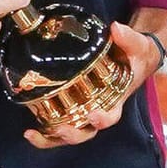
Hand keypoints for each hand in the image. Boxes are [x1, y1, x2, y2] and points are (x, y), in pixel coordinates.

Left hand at [23, 21, 164, 149]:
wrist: (130, 59)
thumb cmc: (134, 56)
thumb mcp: (137, 46)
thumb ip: (128, 39)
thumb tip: (115, 29)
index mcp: (115, 101)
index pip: (111, 116)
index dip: (103, 119)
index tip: (94, 116)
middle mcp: (98, 111)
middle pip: (86, 132)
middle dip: (72, 133)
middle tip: (59, 128)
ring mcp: (82, 111)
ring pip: (68, 133)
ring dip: (51, 138)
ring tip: (32, 134)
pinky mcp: (69, 107)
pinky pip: (56, 123)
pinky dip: (43, 132)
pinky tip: (28, 131)